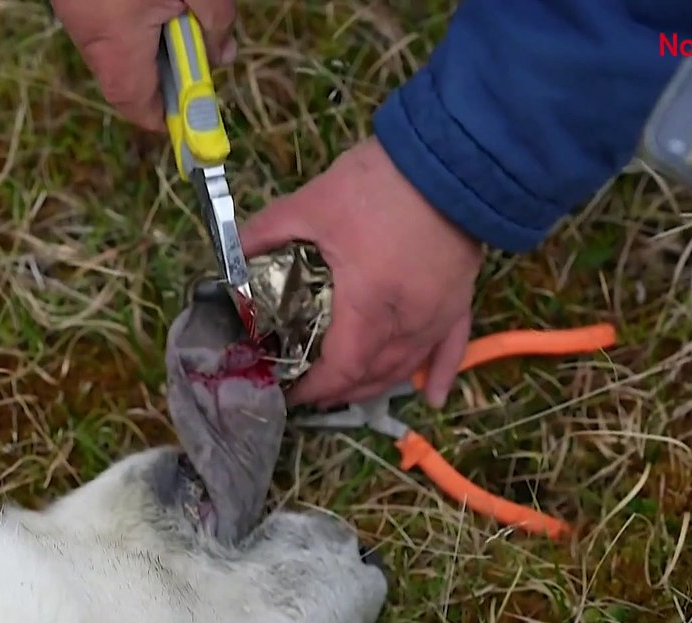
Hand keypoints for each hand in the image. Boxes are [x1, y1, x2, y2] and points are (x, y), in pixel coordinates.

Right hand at [51, 0, 236, 131]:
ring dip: (159, 36)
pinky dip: (142, 14)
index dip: (172, 120)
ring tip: (186, 4)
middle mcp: (87, 29)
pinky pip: (114, 19)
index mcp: (113, 39)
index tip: (201, 121)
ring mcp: (77, 9)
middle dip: (174, 68)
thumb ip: (215, 24)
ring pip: (123, 44)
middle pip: (131, 76)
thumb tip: (222, 57)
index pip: (138, 107)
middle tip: (205, 40)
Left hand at [241, 137, 484, 409]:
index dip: (315, 389)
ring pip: (405, 367)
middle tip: (309, 388)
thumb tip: (231, 257)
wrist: (451, 156)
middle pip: (372, 375)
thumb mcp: (313, 204)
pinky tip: (430, 398)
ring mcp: (439, 314)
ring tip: (348, 390)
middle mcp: (408, 321)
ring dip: (375, 384)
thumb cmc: (381, 182)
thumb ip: (267, 232)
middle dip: (339, 389)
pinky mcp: (460, 298)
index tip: (290, 393)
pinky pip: (452, 348)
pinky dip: (439, 374)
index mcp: (369, 304)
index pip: (341, 368)